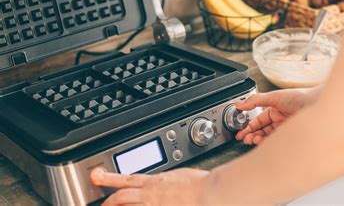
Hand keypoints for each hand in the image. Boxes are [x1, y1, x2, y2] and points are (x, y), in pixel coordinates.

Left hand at [91, 167, 209, 205]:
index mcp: (156, 182)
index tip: (100, 178)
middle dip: (108, 201)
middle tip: (101, 203)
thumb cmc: (201, 185)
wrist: (209, 194)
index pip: (127, 179)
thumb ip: (172, 180)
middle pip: (121, 197)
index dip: (111, 179)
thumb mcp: (182, 175)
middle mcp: (150, 196)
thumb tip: (173, 180)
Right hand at [235, 88, 319, 144]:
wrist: (317, 105)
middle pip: (262, 131)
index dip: (249, 127)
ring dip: (258, 139)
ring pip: (268, 137)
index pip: (259, 121)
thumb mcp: (274, 96)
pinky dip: (268, 143)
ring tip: (252, 140)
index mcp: (275, 110)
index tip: (241, 133)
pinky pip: (277, 142)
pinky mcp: (291, 136)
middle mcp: (280, 120)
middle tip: (244, 139)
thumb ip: (255, 100)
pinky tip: (262, 143)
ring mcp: (286, 129)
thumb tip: (240, 104)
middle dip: (252, 135)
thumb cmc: (300, 97)